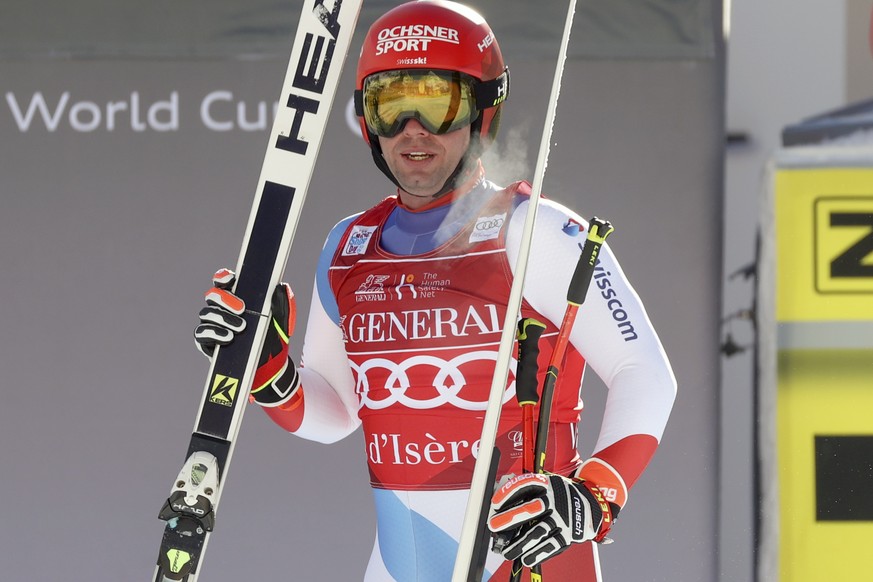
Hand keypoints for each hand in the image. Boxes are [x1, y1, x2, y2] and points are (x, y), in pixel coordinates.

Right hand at [193, 268, 299, 406]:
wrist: (270, 368)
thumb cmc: (274, 340)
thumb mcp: (283, 322)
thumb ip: (283, 304)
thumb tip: (281, 287)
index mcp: (238, 299)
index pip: (224, 283)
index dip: (223, 277)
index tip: (230, 279)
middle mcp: (222, 310)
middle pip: (212, 296)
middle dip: (225, 299)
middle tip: (242, 309)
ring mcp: (214, 326)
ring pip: (206, 314)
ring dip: (222, 318)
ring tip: (240, 328)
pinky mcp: (208, 343)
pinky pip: (202, 334)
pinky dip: (214, 333)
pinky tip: (227, 337)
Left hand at [487, 473, 613, 567]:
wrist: (592, 503)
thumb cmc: (561, 495)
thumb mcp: (547, 485)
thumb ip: (528, 493)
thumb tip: (501, 507)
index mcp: (547, 484)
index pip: (525, 485)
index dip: (508, 493)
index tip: (494, 504)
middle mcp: (555, 499)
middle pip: (531, 509)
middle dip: (510, 518)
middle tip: (493, 525)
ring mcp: (563, 517)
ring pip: (539, 531)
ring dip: (521, 543)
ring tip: (507, 551)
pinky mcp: (570, 533)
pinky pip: (552, 545)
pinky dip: (538, 553)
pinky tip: (526, 558)